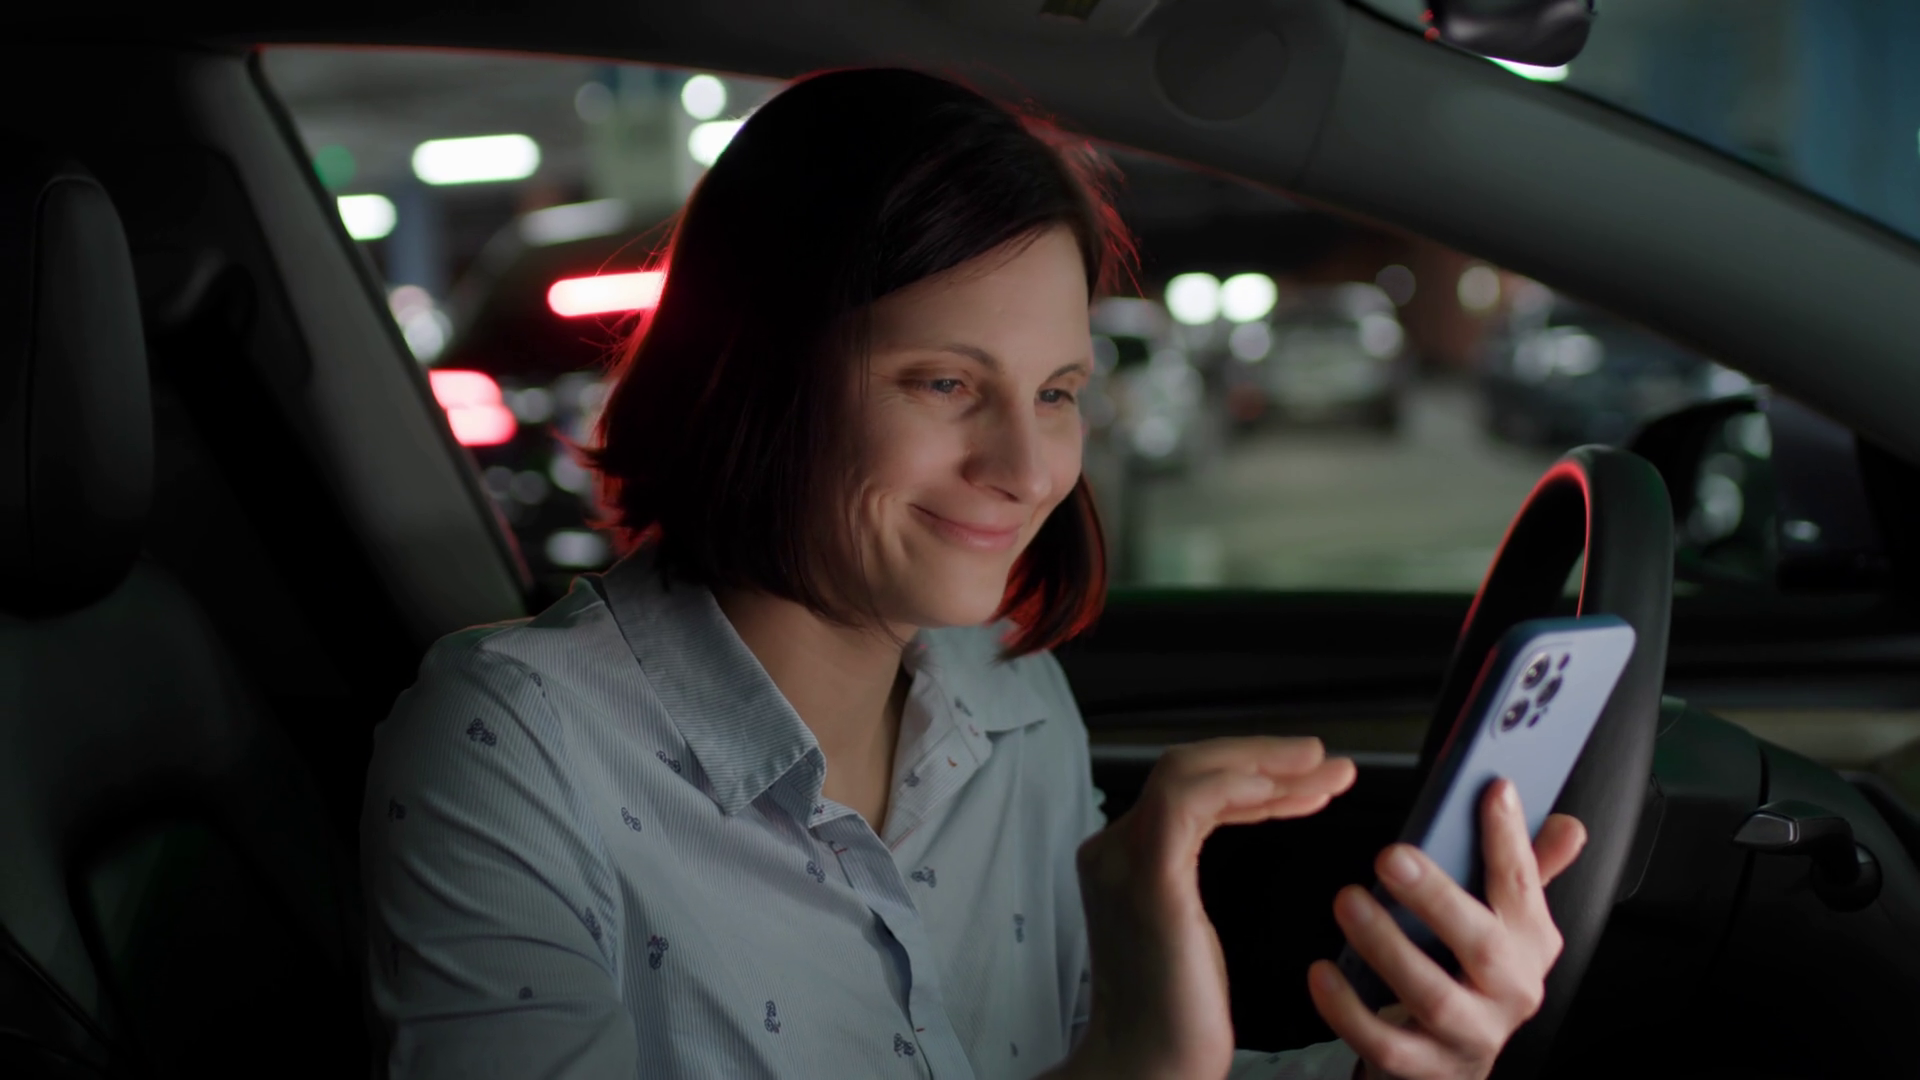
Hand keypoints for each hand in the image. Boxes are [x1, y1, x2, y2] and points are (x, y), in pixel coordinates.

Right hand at [1071, 737, 1357, 1079]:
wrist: (1148, 1066)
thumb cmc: (1176, 1016)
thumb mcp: (1190, 928)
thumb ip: (1192, 876)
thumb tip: (1237, 838)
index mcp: (1122, 858)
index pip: (1186, 787)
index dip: (1251, 774)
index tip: (1309, 778)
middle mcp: (1113, 849)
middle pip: (1186, 768)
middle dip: (1264, 757)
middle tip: (1327, 761)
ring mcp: (1125, 860)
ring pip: (1188, 773)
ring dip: (1261, 764)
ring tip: (1321, 767)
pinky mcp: (1150, 878)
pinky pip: (1187, 805)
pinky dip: (1235, 786)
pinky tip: (1279, 790)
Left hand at [1308, 779, 1587, 1079]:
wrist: (1454, 1063)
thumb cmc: (1475, 978)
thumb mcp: (1506, 927)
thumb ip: (1528, 872)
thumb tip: (1568, 825)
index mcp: (1531, 945)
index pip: (1522, 885)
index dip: (1509, 838)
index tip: (1492, 790)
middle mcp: (1510, 991)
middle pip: (1480, 943)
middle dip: (1436, 896)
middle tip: (1390, 855)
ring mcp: (1470, 1033)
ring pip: (1432, 995)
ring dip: (1387, 946)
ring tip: (1348, 901)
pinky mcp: (1427, 1067)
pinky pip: (1386, 1044)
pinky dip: (1349, 1010)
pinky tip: (1322, 972)